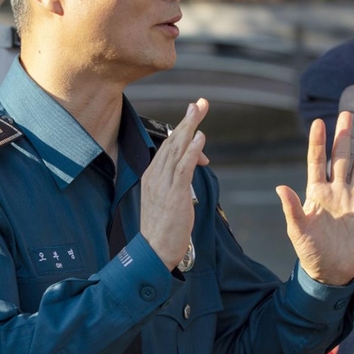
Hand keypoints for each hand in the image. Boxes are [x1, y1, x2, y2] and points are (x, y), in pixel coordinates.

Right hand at [141, 98, 210, 269]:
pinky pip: (183, 167)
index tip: (194, 116)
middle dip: (187, 121)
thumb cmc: (162, 229)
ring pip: (176, 149)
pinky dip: (192, 150)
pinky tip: (200, 138)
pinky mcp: (174, 194)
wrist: (154, 251)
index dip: (183, 131)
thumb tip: (195, 166)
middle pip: (172, 141)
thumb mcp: (168, 199)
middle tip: (200, 103)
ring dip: (190, 127)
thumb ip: (180, 181)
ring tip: (199, 110)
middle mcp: (155, 176)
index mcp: (152, 176)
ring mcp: (163, 184)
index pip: (168, 147)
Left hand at [276, 112, 353, 285]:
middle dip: (343, 136)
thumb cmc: (311, 253)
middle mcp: (336, 192)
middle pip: (340, 158)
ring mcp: (352, 200)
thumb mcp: (298, 231)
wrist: (331, 272)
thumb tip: (280, 188)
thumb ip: (292, 209)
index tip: (318, 123)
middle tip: (346, 114)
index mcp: (317, 193)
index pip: (317, 161)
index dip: (318, 142)